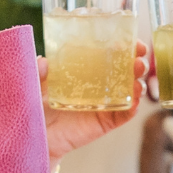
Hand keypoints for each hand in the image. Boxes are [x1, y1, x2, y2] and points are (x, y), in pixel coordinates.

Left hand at [40, 40, 147, 164]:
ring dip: (137, 80)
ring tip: (137, 74)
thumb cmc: (35, 105)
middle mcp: (98, 84)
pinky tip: (135, 99)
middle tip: (137, 56)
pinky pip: (124, 114)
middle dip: (135, 60)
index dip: (121, 44)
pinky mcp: (105, 122)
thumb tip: (44, 61)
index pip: (106, 52)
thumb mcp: (34, 83)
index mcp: (84, 69)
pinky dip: (133, 106)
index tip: (128, 38)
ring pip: (128, 90)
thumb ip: (38, 71)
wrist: (35, 134)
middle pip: (123, 69)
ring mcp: (104, 103)